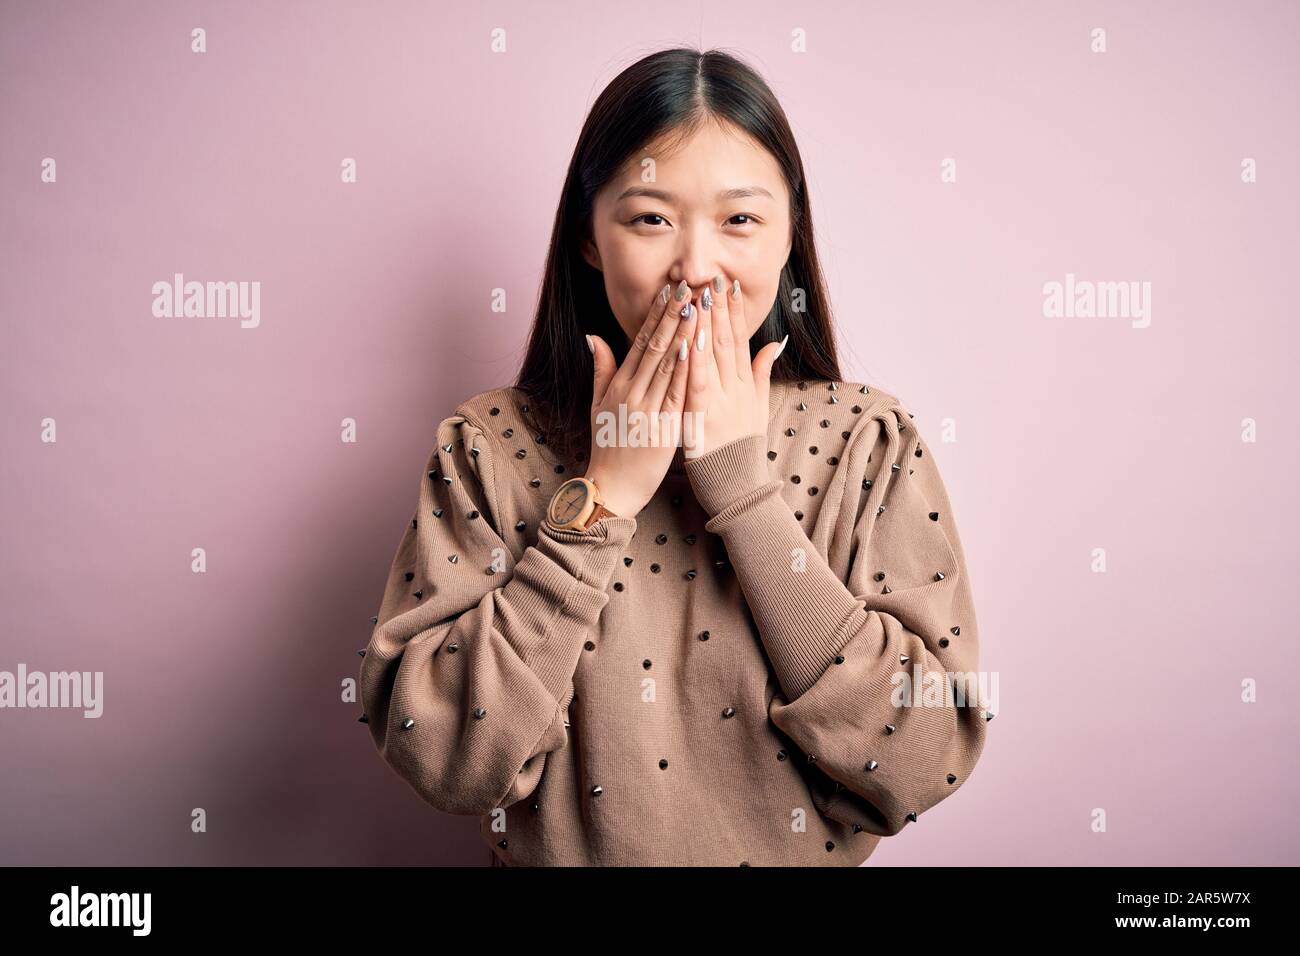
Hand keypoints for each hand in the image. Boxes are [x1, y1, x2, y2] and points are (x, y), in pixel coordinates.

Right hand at [583, 281, 696, 518]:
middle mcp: (631, 393)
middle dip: (672, 315)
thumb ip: (601, 369)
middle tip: (686, 287)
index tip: (669, 291)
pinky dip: (683, 370)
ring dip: (682, 334)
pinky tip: (691, 347)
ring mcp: (646, 410)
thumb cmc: (608, 447)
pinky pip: (675, 393)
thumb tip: (593, 336)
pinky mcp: (661, 428)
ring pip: (666, 364)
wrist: (612, 488)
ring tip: (696, 307)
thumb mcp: (598, 405)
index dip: (655, 315)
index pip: (639, 342)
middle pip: (654, 347)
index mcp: (618, 386)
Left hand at [682, 274, 786, 458]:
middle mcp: (735, 388)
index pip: (739, 340)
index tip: (728, 285)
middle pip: (727, 341)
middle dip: (720, 309)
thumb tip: (774, 342)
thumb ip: (762, 373)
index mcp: (745, 384)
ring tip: (700, 297)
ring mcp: (721, 401)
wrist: (736, 483)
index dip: (734, 312)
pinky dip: (695, 360)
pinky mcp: (703, 416)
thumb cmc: (741, 446)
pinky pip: (699, 383)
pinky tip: (690, 338)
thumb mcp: (757, 408)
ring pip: (713, 357)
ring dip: (706, 325)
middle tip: (713, 279)